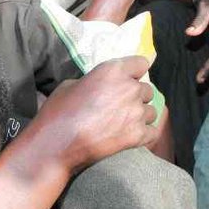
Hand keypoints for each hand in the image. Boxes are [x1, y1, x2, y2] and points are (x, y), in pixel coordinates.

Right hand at [30, 57, 158, 174]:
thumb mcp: (71, 84)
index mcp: (113, 70)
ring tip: (123, 124)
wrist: (56, 145)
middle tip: (120, 107)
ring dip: (141, 116)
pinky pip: (153, 132)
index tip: (127, 80)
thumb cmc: (58, 112)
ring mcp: (136, 113)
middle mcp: (130, 88)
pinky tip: (131, 137)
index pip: (141, 63)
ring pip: (151, 111)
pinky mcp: (138, 135)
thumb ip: (95, 81)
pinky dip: (144, 134)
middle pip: (147, 89)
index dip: (134, 72)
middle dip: (136, 97)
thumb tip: (102, 87)